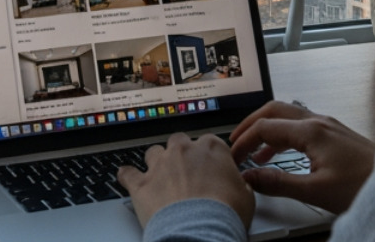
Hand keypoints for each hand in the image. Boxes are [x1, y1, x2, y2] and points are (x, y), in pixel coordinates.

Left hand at [117, 132, 254, 228]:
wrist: (199, 232)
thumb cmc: (224, 214)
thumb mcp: (247, 197)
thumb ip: (240, 183)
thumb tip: (241, 185)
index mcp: (211, 149)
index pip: (209, 142)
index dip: (209, 157)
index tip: (211, 168)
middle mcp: (183, 151)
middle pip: (179, 142)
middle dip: (182, 155)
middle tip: (187, 173)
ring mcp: (160, 165)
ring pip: (154, 153)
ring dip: (157, 163)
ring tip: (161, 178)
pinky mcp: (141, 184)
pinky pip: (128, 173)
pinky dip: (127, 175)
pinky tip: (128, 177)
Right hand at [228, 101, 374, 213]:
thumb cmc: (363, 185)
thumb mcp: (316, 191)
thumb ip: (279, 183)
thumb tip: (251, 177)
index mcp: (311, 131)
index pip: (265, 127)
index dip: (244, 141)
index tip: (233, 157)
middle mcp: (319, 121)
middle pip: (274, 110)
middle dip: (251, 124)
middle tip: (236, 142)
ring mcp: (328, 125)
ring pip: (288, 116)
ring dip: (268, 129)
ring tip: (254, 152)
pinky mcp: (336, 133)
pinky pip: (301, 125)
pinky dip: (284, 135)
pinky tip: (282, 155)